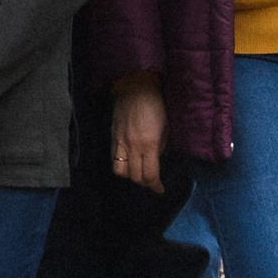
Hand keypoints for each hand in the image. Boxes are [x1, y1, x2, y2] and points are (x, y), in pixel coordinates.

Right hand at [111, 75, 166, 191]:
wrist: (135, 88)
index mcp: (150, 144)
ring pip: (120, 171)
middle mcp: (133, 146)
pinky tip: (128, 162)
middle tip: (151, 182)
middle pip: (135, 176)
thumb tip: (156, 160)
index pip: (150, 175)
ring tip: (137, 173)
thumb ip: (160, 148)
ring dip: (130, 176)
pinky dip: (121, 165)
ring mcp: (120, 142)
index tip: (160, 189)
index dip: (156, 186)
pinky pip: (114, 159)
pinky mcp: (112, 137)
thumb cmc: (155, 106)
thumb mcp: (165, 128)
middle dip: (144, 183)